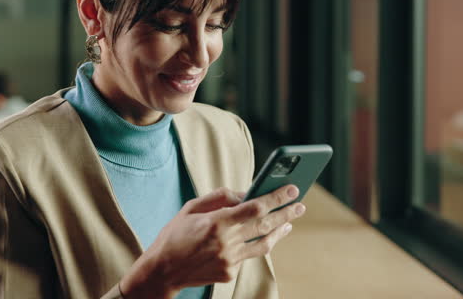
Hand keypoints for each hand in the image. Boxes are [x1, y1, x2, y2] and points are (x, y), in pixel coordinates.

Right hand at [119, 185, 305, 297]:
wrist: (163, 270)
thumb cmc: (175, 234)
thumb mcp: (192, 207)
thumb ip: (220, 198)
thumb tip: (246, 193)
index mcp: (217, 223)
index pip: (256, 207)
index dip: (276, 197)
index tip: (291, 189)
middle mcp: (226, 243)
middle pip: (265, 225)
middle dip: (286, 213)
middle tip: (300, 204)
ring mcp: (230, 261)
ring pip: (264, 244)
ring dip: (280, 231)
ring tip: (290, 221)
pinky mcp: (230, 273)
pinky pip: (248, 255)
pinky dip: (257, 243)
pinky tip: (264, 236)